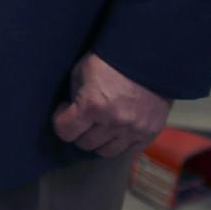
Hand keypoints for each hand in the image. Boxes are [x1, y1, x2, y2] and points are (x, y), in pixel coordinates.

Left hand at [52, 52, 169, 157]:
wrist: (147, 57)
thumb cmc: (110, 60)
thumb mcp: (81, 71)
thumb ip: (75, 95)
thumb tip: (70, 111)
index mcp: (92, 105)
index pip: (65, 131)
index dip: (60, 121)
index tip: (65, 111)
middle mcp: (113, 122)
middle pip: (85, 144)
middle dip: (79, 132)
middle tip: (82, 118)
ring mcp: (133, 130)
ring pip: (106, 152)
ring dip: (99, 141)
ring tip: (100, 125)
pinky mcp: (149, 133)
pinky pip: (129, 151)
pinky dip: (120, 143)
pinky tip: (116, 129)